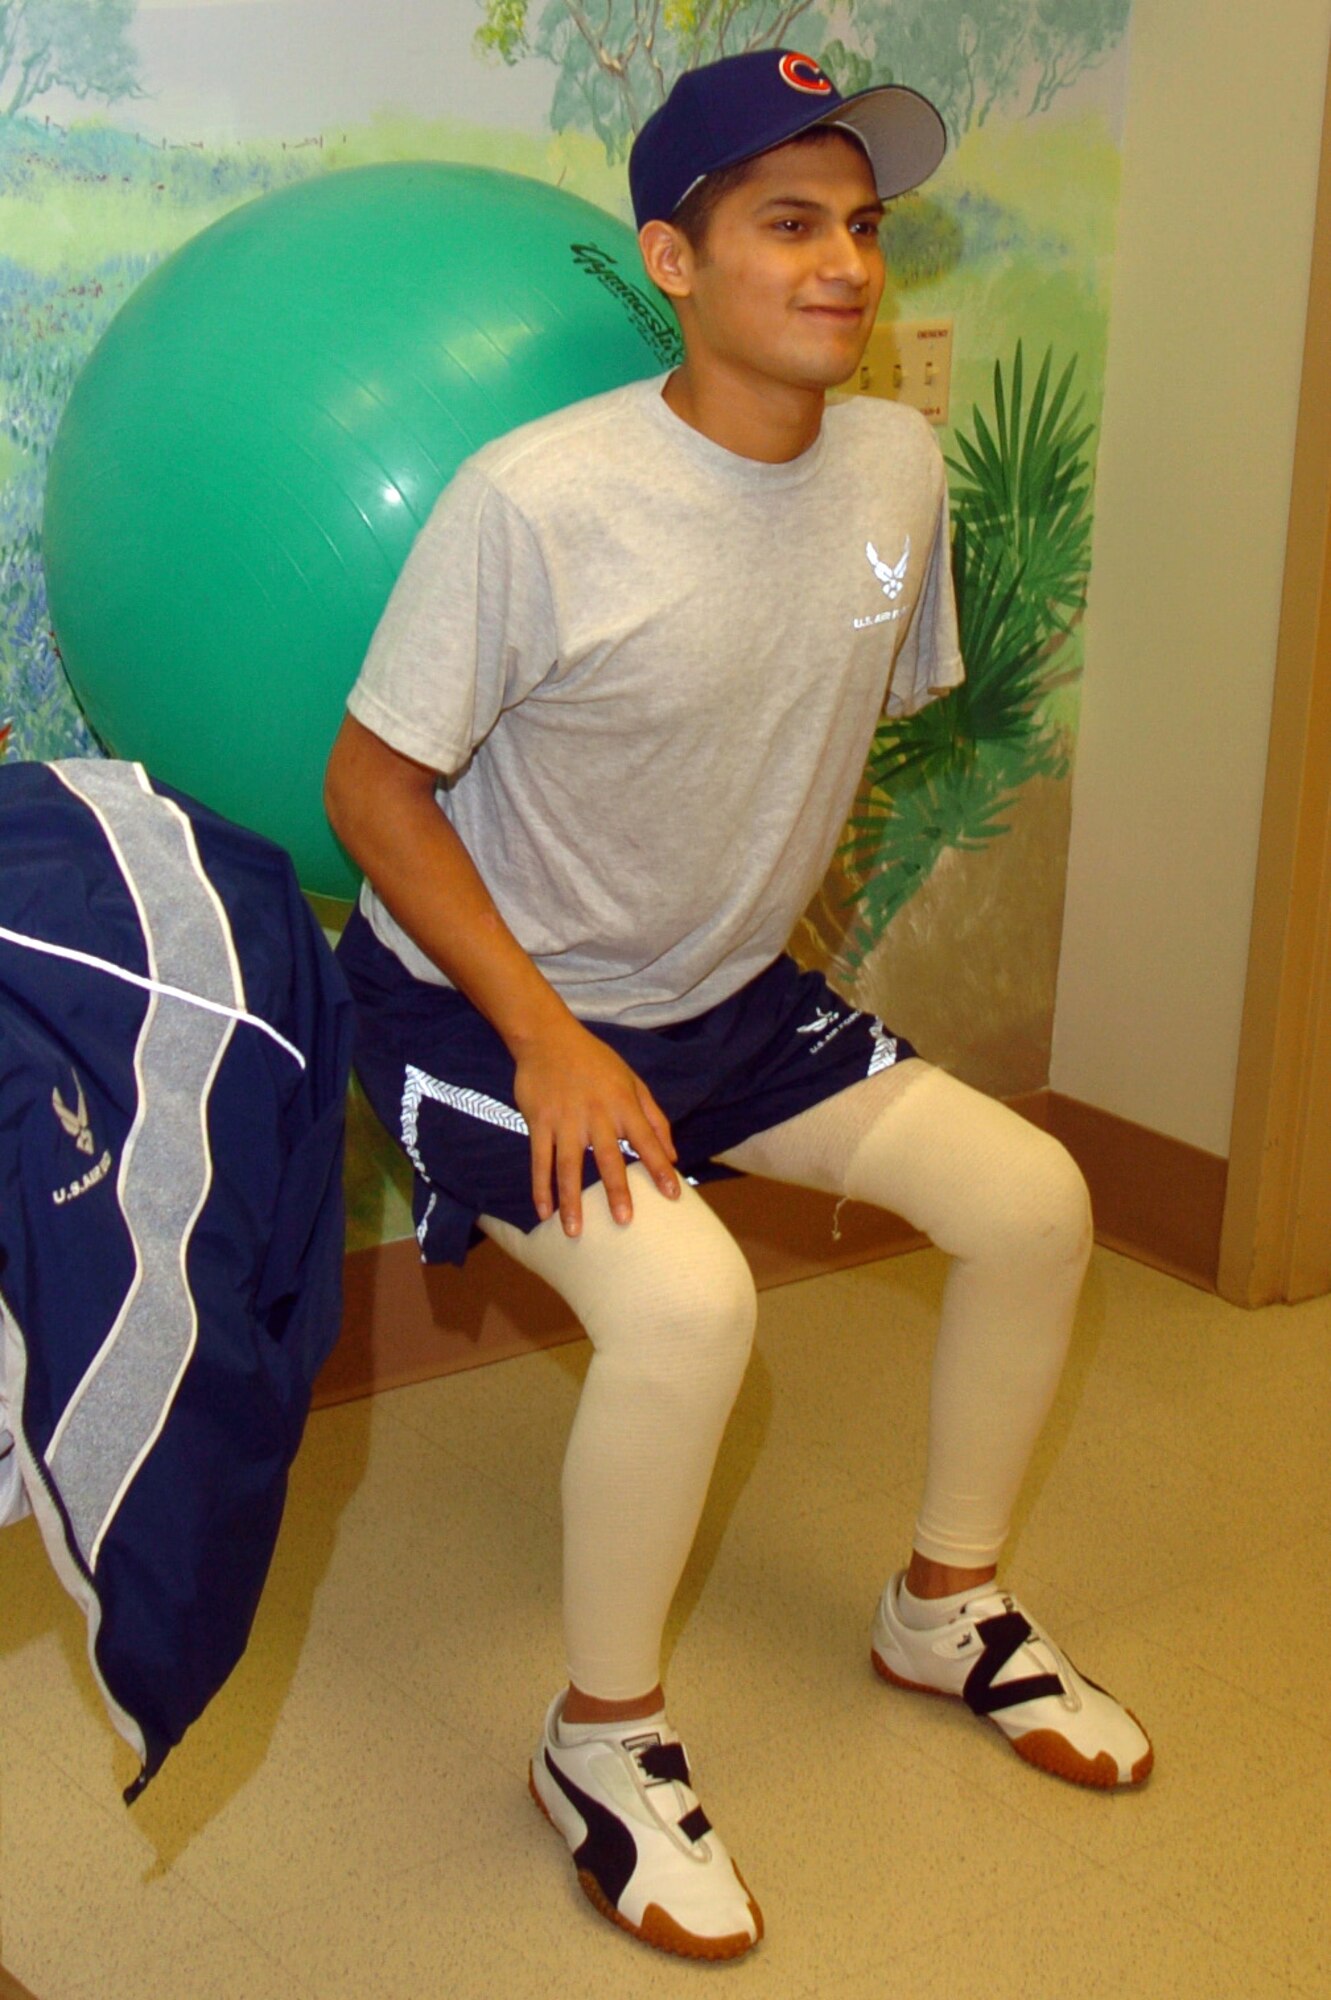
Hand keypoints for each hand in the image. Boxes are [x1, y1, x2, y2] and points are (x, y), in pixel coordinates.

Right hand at [511, 1019, 678, 1235]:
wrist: (548, 1037)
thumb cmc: (595, 1061)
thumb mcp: (632, 1081)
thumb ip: (654, 1119)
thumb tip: (673, 1154)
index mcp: (622, 1105)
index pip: (646, 1141)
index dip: (660, 1168)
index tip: (673, 1195)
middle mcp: (595, 1115)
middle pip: (607, 1158)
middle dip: (616, 1190)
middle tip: (624, 1221)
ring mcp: (564, 1120)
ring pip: (567, 1166)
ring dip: (571, 1200)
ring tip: (575, 1231)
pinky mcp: (539, 1122)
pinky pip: (539, 1159)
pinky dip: (540, 1186)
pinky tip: (544, 1211)